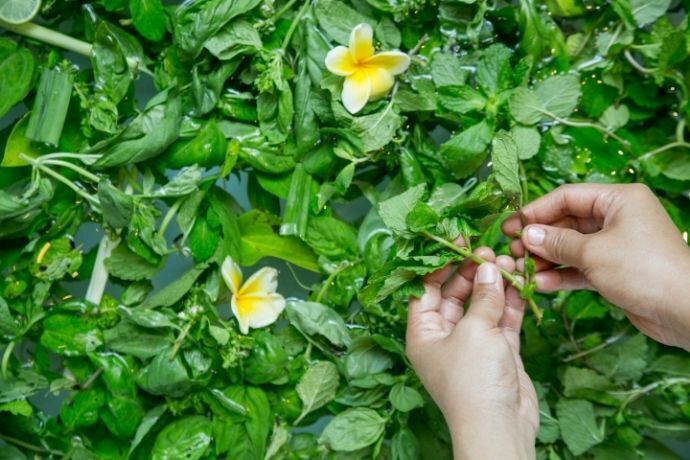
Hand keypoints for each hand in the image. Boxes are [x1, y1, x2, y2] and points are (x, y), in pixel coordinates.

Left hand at [406, 246, 537, 459]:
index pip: (424, 289)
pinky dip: (510, 301)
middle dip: (471, 272)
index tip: (457, 242)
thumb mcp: (474, 331)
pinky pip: (501, 319)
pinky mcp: (497, 350)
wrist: (499, 426)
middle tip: (489, 252)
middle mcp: (444, 336)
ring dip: (493, 284)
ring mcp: (472, 343)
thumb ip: (482, 297)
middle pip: (454, 294)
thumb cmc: (473, 380)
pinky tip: (519, 281)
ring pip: (481, 304)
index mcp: (423, 332)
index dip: (439, 264)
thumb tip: (489, 269)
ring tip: (508, 262)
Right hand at [503, 183, 689, 349]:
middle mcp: (617, 218)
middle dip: (539, 238)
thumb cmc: (643, 270)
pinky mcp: (614, 270)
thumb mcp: (594, 252)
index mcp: (618, 200)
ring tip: (521, 269)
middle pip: (567, 222)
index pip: (567, 197)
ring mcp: (616, 245)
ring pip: (571, 247)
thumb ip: (557, 242)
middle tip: (512, 250)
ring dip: (546, 258)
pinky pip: (580, 267)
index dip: (536, 211)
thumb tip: (526, 235)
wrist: (685, 311)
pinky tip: (540, 283)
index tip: (511, 226)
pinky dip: (561, 274)